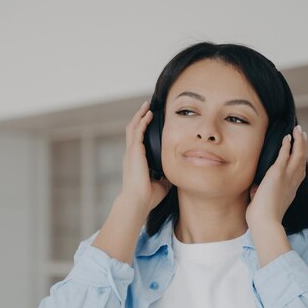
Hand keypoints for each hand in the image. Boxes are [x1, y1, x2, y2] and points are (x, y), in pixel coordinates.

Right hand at [119, 100, 171, 214]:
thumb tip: (176, 174)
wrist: (138, 201)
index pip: (138, 142)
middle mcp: (131, 155)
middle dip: (139, 118)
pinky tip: (149, 114)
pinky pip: (137, 131)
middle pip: (133, 131)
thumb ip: (166, 177)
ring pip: (133, 127)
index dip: (143, 131)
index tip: (150, 123)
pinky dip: (142, 121)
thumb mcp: (161, 184)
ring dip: (139, 115)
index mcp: (136, 162)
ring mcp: (131, 152)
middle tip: (147, 108)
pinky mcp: (134, 151)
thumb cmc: (148, 197)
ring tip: (146, 106)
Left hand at [245, 125, 307, 227]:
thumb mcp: (264, 204)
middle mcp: (292, 182)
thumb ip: (261, 194)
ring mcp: (287, 177)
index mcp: (290, 191)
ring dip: (299, 141)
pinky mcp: (278, 173)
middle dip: (303, 146)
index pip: (299, 172)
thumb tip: (256, 189)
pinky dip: (287, 145)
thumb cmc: (262, 218)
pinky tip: (287, 136)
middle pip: (302, 160)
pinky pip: (285, 155)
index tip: (300, 151)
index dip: (300, 160)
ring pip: (298, 154)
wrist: (265, 223)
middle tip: (303, 134)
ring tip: (298, 130)